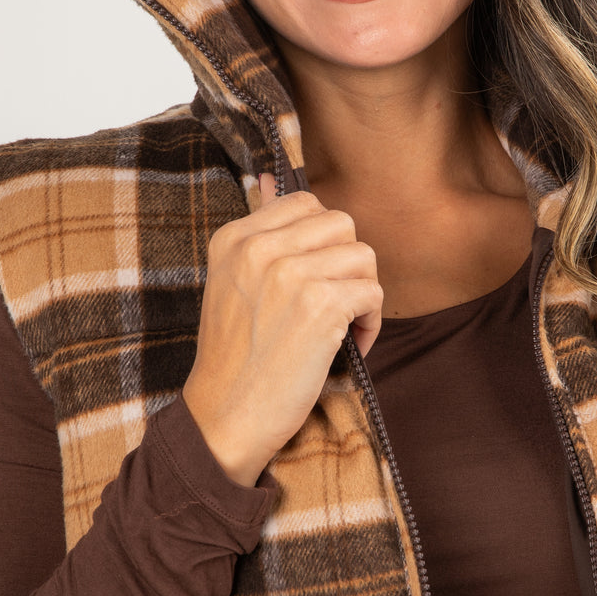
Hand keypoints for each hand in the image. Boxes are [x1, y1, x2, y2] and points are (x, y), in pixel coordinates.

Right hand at [181, 172, 383, 485]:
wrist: (223, 417)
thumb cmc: (234, 358)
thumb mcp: (230, 283)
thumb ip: (256, 233)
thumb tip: (268, 178)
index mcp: (235, 237)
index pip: (304, 202)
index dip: (323, 241)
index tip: (316, 277)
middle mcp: (259, 248)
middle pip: (340, 222)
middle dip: (348, 262)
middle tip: (336, 301)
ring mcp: (289, 275)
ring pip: (363, 255)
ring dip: (363, 292)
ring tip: (343, 326)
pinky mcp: (319, 307)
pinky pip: (373, 293)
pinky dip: (371, 323)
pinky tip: (350, 346)